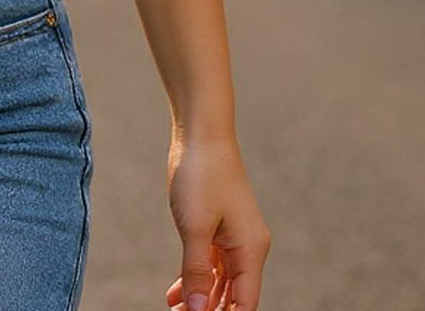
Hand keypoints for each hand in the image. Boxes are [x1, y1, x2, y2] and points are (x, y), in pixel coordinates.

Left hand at [162, 135, 269, 310]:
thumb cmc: (200, 173)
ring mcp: (233, 237)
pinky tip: (174, 295)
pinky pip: (210, 263)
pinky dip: (195, 279)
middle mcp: (247, 247)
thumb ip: (196, 271)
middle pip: (234, 297)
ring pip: (220, 282)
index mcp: (250, 250)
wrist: (200, 131)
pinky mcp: (218, 226)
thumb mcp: (194, 227)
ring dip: (200, 299)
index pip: (245, 304)